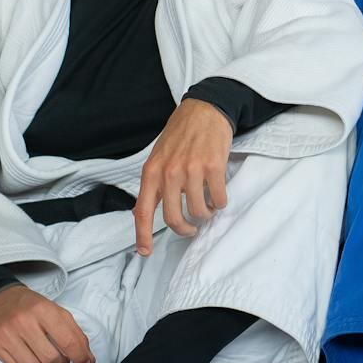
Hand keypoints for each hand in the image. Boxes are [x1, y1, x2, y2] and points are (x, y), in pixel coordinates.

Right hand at [0, 285, 93, 362]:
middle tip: (60, 358)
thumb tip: (88, 359)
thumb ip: (75, 333)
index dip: (80, 356)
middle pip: (51, 359)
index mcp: (44, 310)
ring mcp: (6, 334)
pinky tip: (27, 354)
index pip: (68, 341)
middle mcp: (24, 322)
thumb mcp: (56, 311)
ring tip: (42, 356)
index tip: (84, 362)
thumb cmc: (30, 306)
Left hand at [134, 98, 234, 254]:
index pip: (143, 211)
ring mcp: (192, 170)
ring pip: (199, 210)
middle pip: (174, 217)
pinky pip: (218, 198)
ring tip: (208, 207)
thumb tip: (144, 211)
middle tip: (191, 228)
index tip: (145, 252)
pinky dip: (220, 202)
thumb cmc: (181, 134)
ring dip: (206, 214)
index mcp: (152, 172)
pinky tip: (218, 195)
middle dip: (184, 229)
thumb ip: (154, 183)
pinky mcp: (214, 166)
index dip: (142, 235)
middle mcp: (169, 173)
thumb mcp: (158, 157)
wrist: (205, 109)